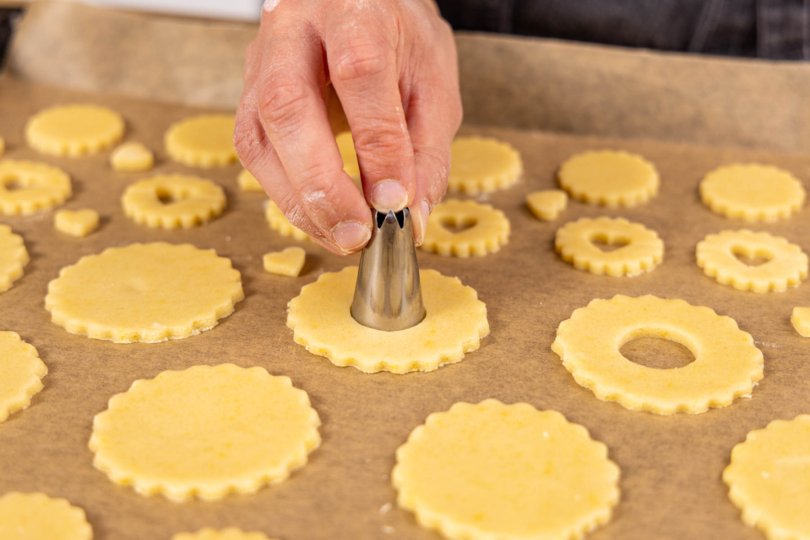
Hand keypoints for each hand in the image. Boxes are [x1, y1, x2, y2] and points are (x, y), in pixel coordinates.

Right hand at [234, 0, 461, 253]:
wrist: (355, 6)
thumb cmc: (397, 40)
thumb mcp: (433, 84)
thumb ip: (427, 151)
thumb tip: (411, 218)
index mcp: (354, 11)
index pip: (360, 74)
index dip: (377, 146)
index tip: (394, 201)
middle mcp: (295, 30)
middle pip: (288, 105)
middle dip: (322, 184)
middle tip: (357, 234)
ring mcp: (261, 62)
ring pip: (258, 137)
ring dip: (299, 201)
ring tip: (341, 237)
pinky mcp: (248, 96)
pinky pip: (255, 154)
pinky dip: (288, 197)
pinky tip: (321, 219)